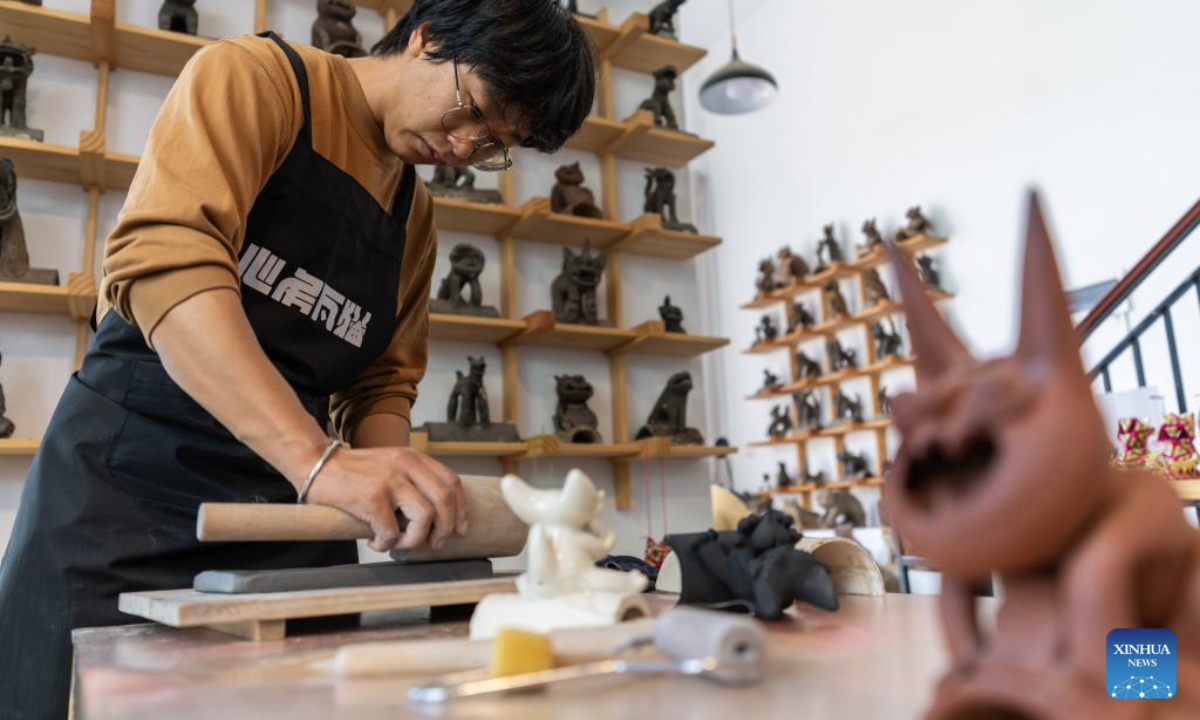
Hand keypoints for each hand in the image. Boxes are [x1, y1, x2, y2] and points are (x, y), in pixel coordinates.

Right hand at [303, 446, 467, 551]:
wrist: (316, 463)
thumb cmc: (353, 471)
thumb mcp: (390, 464)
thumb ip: (412, 479)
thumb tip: (435, 515)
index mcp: (413, 457)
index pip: (451, 481)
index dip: (461, 508)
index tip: (460, 528)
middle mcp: (406, 465)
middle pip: (444, 499)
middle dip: (445, 528)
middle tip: (435, 543)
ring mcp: (390, 480)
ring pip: (424, 517)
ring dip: (416, 539)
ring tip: (402, 545)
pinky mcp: (372, 498)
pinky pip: (391, 531)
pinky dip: (386, 544)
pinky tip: (375, 543)